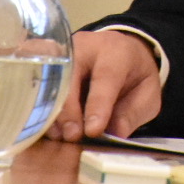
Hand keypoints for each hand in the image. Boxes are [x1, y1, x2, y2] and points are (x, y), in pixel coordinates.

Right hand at [46, 29, 161, 141]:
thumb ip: (133, 112)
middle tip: (72, 137)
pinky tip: (50, 128)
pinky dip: (41, 109)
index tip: (92, 131)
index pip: (105, 77)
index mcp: (115, 51)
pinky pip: (37, 84)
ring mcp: (61, 53)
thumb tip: (113, 134)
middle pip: (70, 77)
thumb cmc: (133, 74)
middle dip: (69, 111)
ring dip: (53, 114)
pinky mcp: (46, 61)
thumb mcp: (147, 92)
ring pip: (50, 81)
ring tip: (61, 136)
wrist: (120, 49)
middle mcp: (85, 47)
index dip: (97, 106)